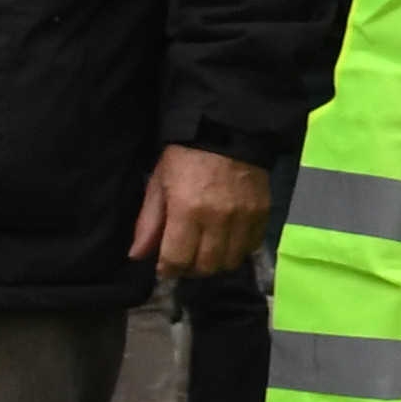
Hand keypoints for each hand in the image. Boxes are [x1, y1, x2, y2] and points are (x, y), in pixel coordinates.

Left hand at [130, 142, 272, 280]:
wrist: (228, 132)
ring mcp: (244, 218)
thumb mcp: (159, 184)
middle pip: (205, 266)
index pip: (176, 259)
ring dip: (215, 263)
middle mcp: (217, 219)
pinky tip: (228, 240)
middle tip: (184, 260)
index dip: (167, 269)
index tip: (164, 267)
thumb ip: (148, 223)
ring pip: (230, 262)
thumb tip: (137, 256)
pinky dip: (238, 250)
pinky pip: (251, 247)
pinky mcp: (263, 214)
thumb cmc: (185, 157)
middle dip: (190, 269)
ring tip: (206, 252)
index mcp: (186, 211)